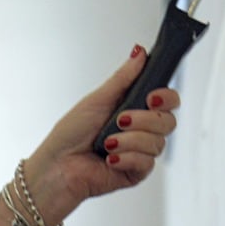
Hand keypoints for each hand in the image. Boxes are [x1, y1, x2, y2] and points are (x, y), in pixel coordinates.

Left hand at [24, 48, 180, 223]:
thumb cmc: (70, 135)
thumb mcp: (97, 99)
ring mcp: (139, 152)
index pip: (167, 100)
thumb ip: (123, 78)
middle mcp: (140, 130)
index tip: (152, 97)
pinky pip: (147, 163)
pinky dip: (126, 158)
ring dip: (129, 141)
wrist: (57, 166)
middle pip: (168, 121)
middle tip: (120, 120)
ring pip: (158, 142)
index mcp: (134, 109)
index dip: (166, 97)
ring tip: (106, 143)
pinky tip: (109, 159)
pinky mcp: (136, 172)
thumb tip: (139, 53)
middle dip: (144, 120)